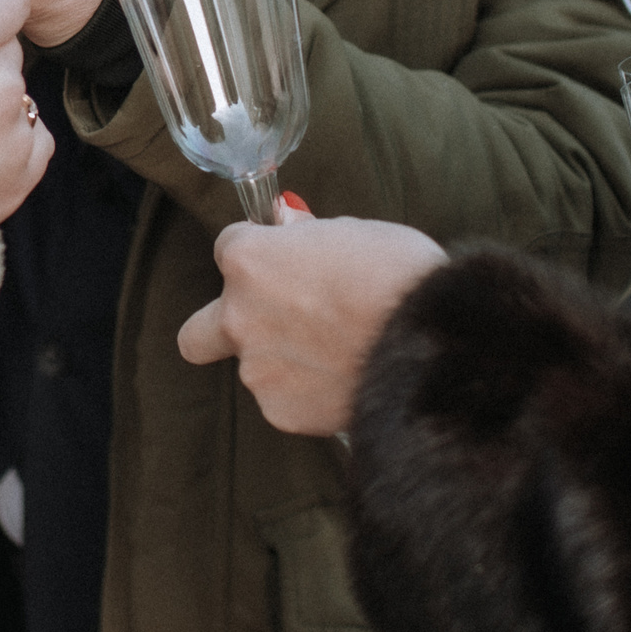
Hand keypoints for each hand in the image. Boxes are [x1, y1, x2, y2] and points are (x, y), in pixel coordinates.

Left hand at [177, 196, 447, 435]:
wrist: (434, 347)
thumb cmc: (400, 276)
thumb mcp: (356, 232)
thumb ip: (306, 234)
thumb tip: (285, 219)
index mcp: (250, 262)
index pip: (228, 247)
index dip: (261, 253)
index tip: (285, 261)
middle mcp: (240, 317)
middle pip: (196, 334)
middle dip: (221, 329)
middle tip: (267, 325)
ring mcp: (258, 370)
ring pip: (254, 368)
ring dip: (282, 361)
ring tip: (339, 354)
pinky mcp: (283, 412)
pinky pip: (285, 400)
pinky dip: (308, 394)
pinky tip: (346, 379)